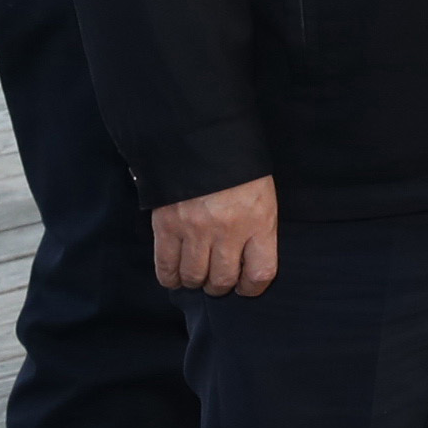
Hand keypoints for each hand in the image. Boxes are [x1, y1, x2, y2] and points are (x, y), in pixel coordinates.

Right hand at [152, 177, 277, 294]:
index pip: (261, 273)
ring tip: (197, 275)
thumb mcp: (262, 195)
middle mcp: (227, 231)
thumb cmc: (239, 168)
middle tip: (218, 280)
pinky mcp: (166, 227)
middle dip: (220, 286)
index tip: (247, 286)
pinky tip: (175, 277)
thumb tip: (247, 259)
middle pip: (222, 280)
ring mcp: (194, 231)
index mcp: (258, 222)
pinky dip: (170, 277)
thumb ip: (257, 228)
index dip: (253, 287)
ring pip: (193, 277)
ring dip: (195, 282)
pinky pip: (165, 266)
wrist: (201, 140)